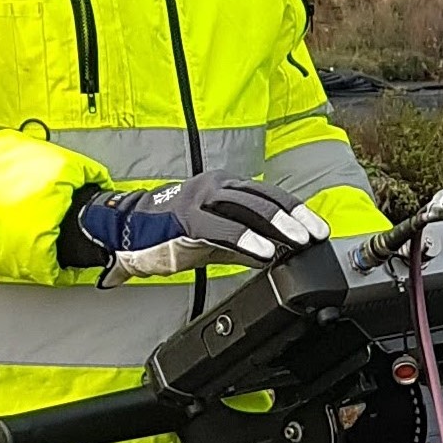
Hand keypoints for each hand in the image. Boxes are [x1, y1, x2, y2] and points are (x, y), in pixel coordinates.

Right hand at [62, 170, 329, 277]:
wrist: (122, 233)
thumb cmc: (169, 234)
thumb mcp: (216, 237)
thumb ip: (246, 242)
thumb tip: (280, 256)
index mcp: (225, 186)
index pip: (269, 194)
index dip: (297, 211)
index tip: (319, 230)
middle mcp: (216, 186)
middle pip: (264, 196)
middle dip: (295, 216)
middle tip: (317, 235)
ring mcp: (200, 199)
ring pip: (247, 206)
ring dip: (278, 224)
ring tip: (299, 241)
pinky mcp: (185, 220)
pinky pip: (222, 228)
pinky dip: (247, 240)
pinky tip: (266, 253)